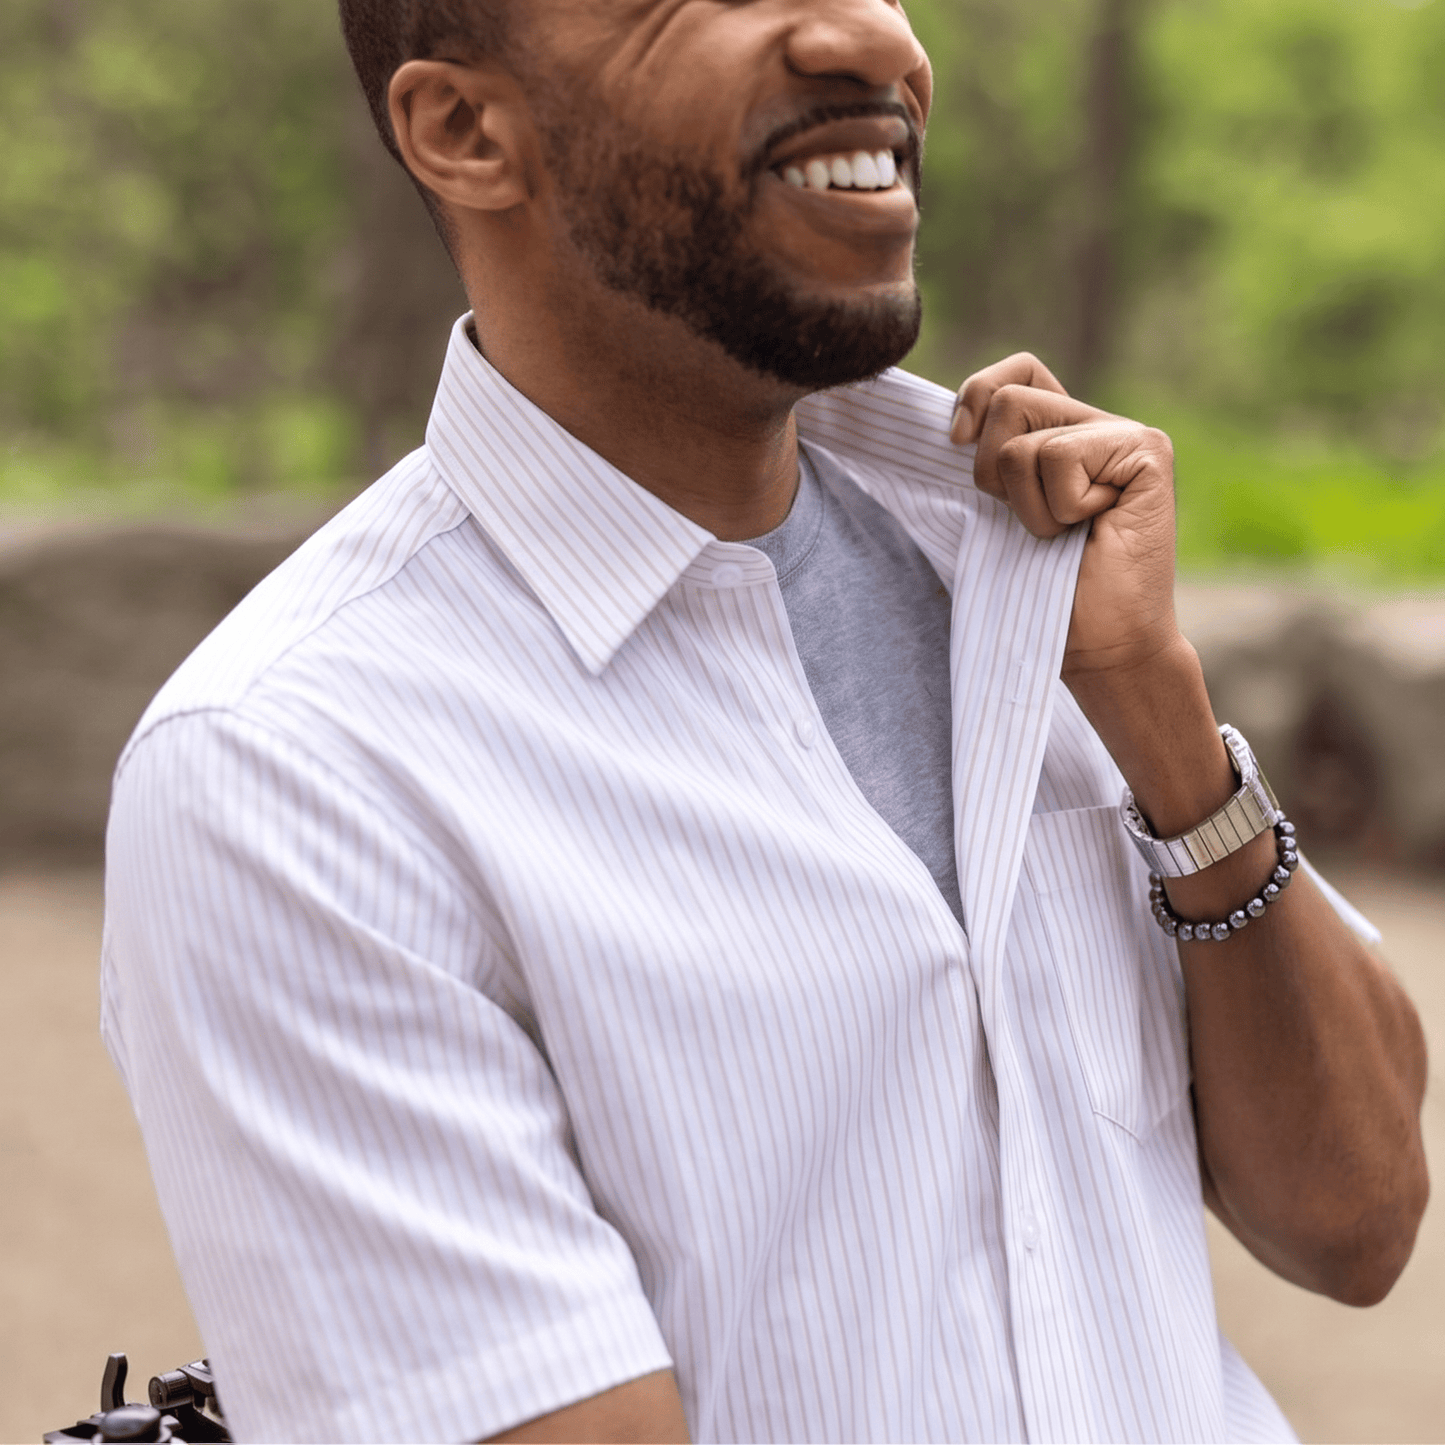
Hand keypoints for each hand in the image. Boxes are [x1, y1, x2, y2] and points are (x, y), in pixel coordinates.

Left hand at [950, 352, 1179, 682]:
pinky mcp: (1147, 451)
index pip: (1015, 372)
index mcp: (1059, 436)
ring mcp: (1125, 435)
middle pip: (1006, 399)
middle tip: (1031, 523)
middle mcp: (1094, 426)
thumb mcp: (987, 524)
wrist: (1099, 647)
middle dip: (991, 475)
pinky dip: (1058, 509)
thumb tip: (938, 434)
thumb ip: (975, 470)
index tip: (955, 441)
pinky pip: (1058, 458)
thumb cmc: (1041, 596)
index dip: (976, 393)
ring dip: (1027, 506)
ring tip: (1064, 534)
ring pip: (1022, 439)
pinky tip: (1094, 530)